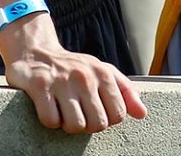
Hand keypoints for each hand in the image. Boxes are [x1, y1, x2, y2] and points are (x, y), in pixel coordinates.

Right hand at [0, 15, 145, 133]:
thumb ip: (125, 92)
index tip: (96, 112)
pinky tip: (50, 107)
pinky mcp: (40, 87)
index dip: (107, 119)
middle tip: (79, 113)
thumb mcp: (103, 72)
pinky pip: (51, 121)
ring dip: (68, 125)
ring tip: (65, 111)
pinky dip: (51, 121)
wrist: (37, 53)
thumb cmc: (75, 68)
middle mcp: (85, 76)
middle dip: (88, 125)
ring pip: (76, 126)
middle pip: (98, 124)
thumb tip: (142, 114)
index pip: (118, 114)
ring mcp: (63, 82)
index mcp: (104, 73)